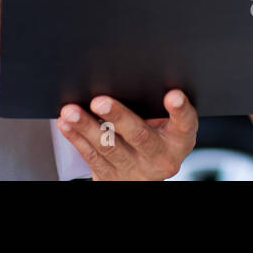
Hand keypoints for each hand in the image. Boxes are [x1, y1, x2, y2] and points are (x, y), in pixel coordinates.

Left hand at [58, 90, 197, 179]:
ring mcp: (136, 171)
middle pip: (140, 136)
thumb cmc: (158, 134)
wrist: (148, 171)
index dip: (180, 109)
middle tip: (100, 101)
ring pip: (108, 147)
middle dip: (118, 117)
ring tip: (72, 111)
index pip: (185, 123)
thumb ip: (158, 104)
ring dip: (86, 127)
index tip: (173, 95)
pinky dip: (76, 138)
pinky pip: (91, 157)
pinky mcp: (113, 179)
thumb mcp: (168, 122)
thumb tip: (127, 74)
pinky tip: (66, 123)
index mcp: (179, 139)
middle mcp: (160, 157)